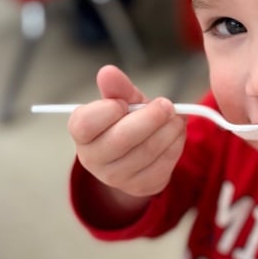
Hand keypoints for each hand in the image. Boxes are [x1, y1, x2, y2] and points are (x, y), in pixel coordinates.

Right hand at [69, 65, 185, 198]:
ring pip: (147, 151)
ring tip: (176, 117)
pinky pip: (162, 165)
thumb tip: (108, 72)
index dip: (109, 110)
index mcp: (81, 133)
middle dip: (150, 118)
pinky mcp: (140, 186)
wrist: (135, 155)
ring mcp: (116, 177)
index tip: (125, 102)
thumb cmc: (124, 122)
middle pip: (121, 139)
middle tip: (166, 104)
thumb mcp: (122, 101)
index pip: (86, 123)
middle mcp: (93, 159)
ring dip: (168, 130)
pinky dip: (175, 145)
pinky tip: (176, 134)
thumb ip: (117, 87)